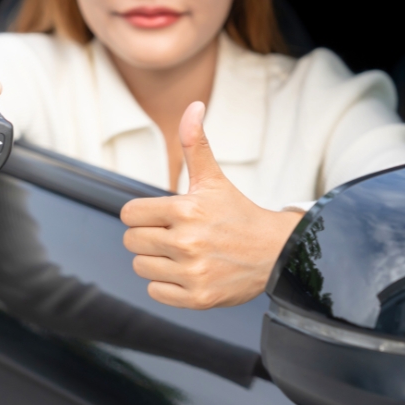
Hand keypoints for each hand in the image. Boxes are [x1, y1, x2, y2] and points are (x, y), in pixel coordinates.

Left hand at [121, 102, 302, 309]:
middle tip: (173, 234)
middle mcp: (187, 243)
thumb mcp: (214, 179)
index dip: (142, 214)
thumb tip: (194, 106)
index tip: (162, 215)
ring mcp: (192, 273)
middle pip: (132, 241)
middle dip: (147, 236)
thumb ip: (196, 143)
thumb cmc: (237, 213)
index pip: (129, 215)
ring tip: (181, 253)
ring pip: (140, 267)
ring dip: (155, 261)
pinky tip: (187, 272)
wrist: (275, 253)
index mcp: (185, 210)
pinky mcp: (197, 298)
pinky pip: (155, 291)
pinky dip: (165, 284)